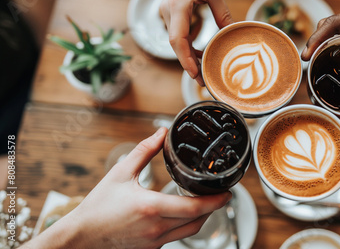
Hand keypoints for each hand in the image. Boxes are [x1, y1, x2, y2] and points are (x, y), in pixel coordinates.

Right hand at [23, 127, 230, 248]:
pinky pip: (176, 237)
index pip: (194, 208)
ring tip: (206, 202)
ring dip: (202, 218)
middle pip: (198, 221)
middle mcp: (157, 228)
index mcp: (152, 207)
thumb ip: (144, 151)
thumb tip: (161, 133)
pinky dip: (186, 226)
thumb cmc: (97, 206)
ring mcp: (155, 241)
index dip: (215, 201)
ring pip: (190, 232)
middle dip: (214, 208)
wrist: (80, 237)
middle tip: (222, 194)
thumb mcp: (120, 173)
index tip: (227, 192)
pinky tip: (182, 213)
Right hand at [160, 0, 232, 85]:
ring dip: (189, 56)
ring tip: (204, 71)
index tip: (195, 74)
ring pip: (176, 41)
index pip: (178, 39)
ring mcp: (167, 11)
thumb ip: (223, 15)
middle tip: (203, 80)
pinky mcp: (170, 12)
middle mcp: (168, 10)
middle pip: (176, 45)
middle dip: (188, 64)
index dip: (185, 60)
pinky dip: (187, 46)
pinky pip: (177, 34)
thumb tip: (232, 36)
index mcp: (178, 6)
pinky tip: (200, 54)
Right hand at [302, 2, 339, 117]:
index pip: (335, 24)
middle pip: (329, 23)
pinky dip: (331, 37)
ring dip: (322, 38)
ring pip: (333, 23)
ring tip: (314, 60)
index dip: (318, 38)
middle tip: (307, 63)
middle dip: (315, 41)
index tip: (307, 54)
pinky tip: (329, 54)